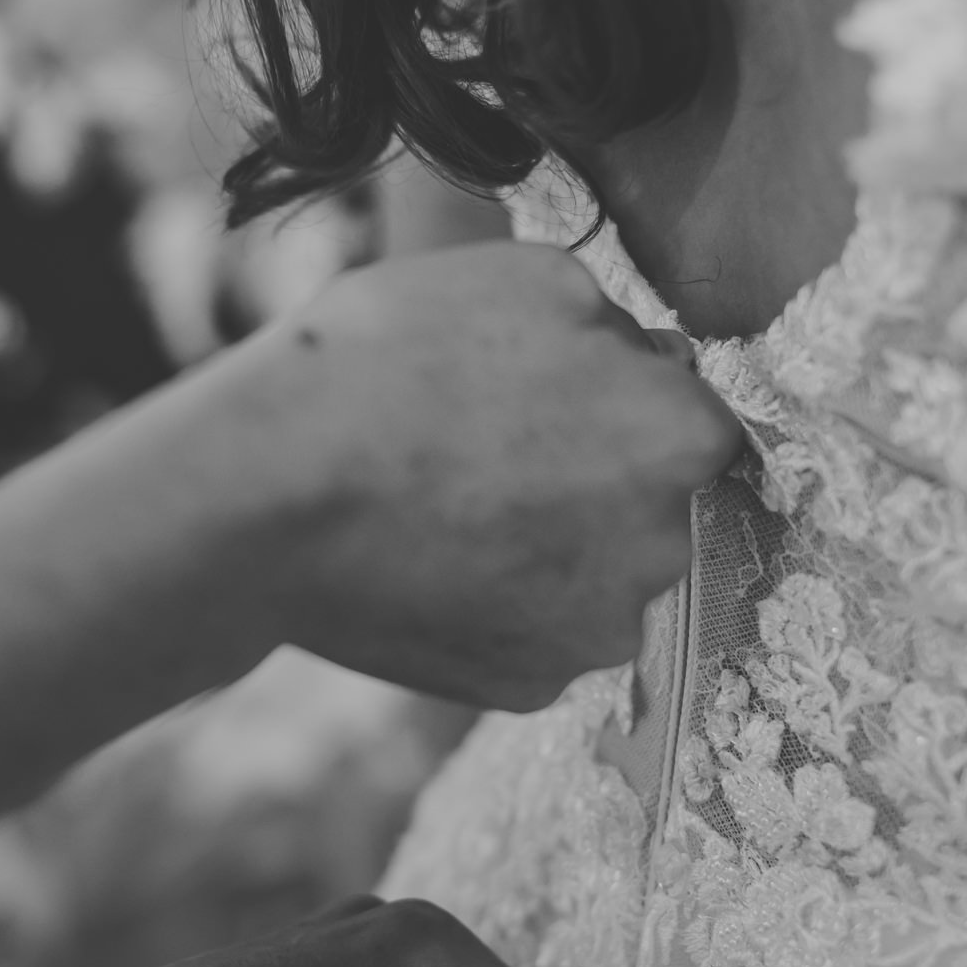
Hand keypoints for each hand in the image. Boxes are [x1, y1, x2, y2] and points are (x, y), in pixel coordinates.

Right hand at [216, 242, 742, 710]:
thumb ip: (620, 323)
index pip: (694, 418)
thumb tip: (650, 358)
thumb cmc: (398, 361)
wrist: (272, 493)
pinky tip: (431, 563)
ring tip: (448, 505)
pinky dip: (497, 604)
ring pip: (595, 576)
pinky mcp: (529, 689)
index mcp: (683, 437)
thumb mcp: (529, 278)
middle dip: (596, 478)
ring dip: (550, 546)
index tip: (557, 394)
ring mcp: (597, 632)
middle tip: (492, 446)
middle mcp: (665, 549)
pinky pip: (533, 633)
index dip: (624, 398)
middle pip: (652, 506)